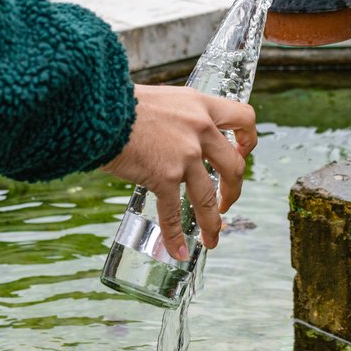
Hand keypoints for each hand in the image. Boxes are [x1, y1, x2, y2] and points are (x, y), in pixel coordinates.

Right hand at [101, 84, 257, 260]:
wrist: (100, 110)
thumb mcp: (163, 99)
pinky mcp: (165, 176)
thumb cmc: (122, 103)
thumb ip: (178, 117)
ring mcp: (185, 155)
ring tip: (212, 238)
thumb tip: (177, 134)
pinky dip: (175, 235)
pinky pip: (172, 212)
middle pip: (234, 166)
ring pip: (208, 197)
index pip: (244, 118)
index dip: (249, 139)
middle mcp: (200, 129)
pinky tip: (176, 250)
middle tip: (226, 202)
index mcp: (201, 106)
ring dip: (212, 222)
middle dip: (234, 190)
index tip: (243, 153)